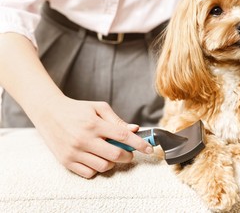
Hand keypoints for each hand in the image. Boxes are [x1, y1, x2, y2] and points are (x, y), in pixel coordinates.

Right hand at [31, 94, 153, 177]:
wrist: (48, 112)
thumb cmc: (77, 109)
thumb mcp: (98, 108)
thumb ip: (117, 120)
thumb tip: (135, 129)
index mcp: (94, 124)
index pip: (123, 136)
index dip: (139, 144)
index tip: (149, 148)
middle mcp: (84, 139)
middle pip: (116, 155)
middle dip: (128, 155)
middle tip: (128, 152)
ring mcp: (75, 152)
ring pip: (104, 166)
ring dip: (112, 162)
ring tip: (109, 152)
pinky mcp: (66, 161)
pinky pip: (89, 173)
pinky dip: (97, 168)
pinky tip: (96, 158)